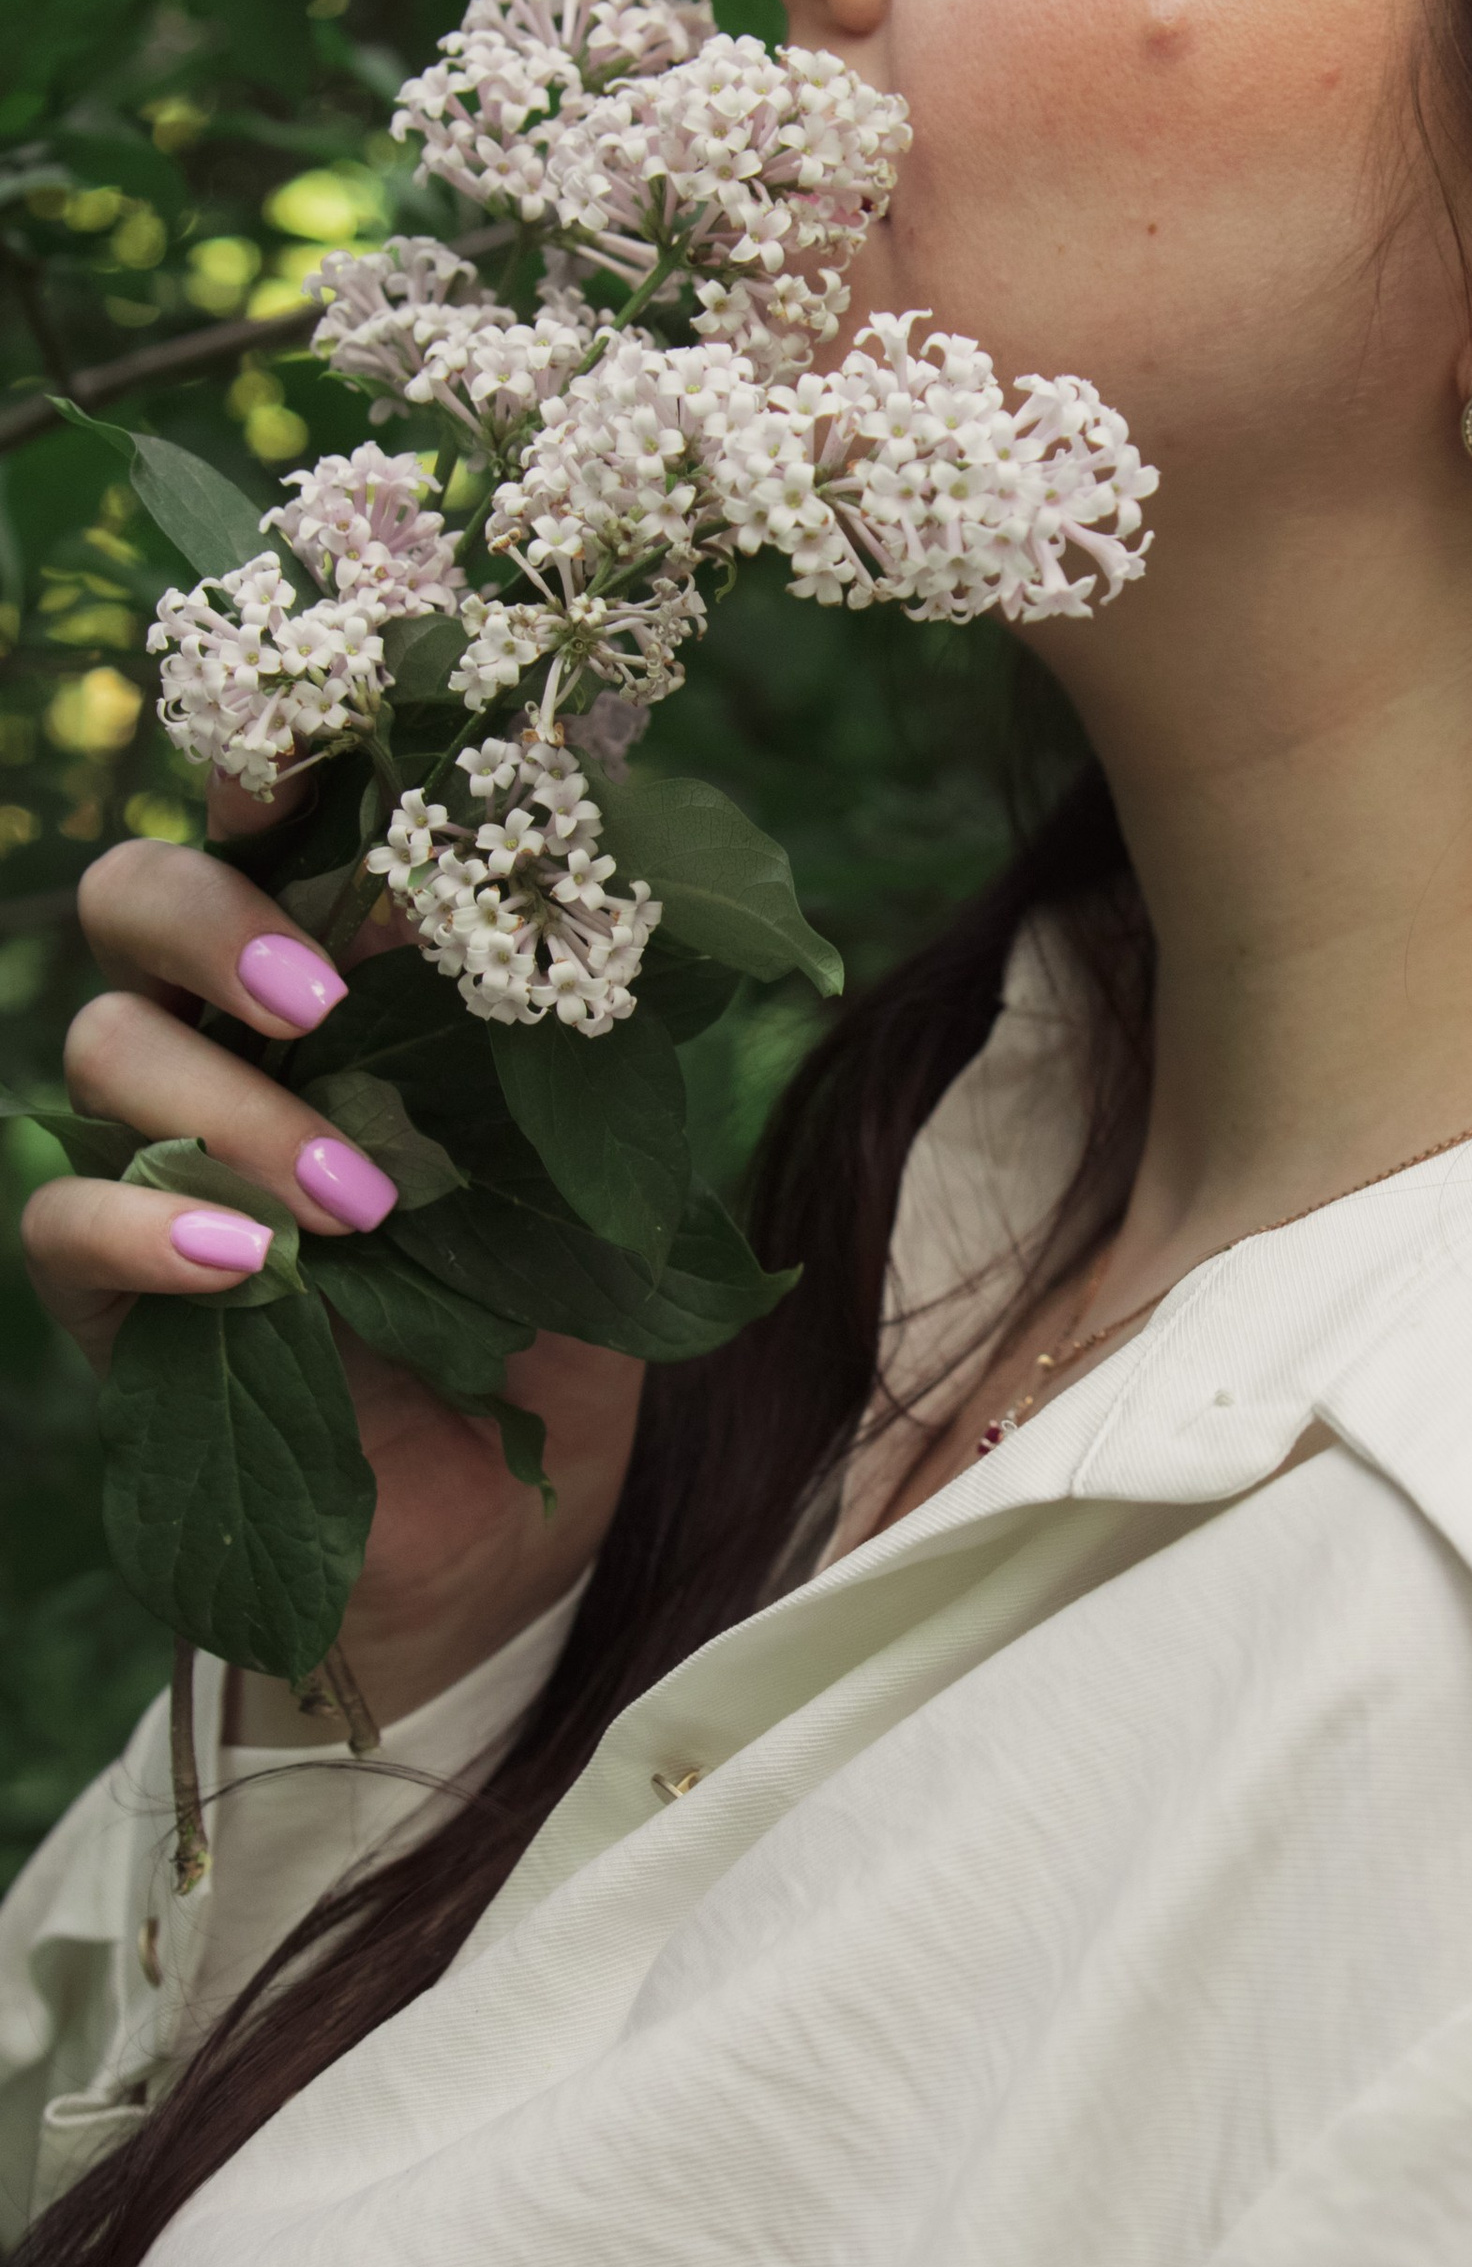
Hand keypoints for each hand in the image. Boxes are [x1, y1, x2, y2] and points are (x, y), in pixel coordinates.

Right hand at [22, 778, 640, 1734]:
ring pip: (100, 1050)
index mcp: (354, 973)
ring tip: (360, 1206)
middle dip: (213, 919)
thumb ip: (581, 1030)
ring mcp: (161, 1160)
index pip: (272, 820)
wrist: (527, 1528)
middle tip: (326, 1001)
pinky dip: (148, 1231)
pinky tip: (252, 1263)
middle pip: (132, 898)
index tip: (306, 737)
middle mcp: (234, 1041)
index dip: (268, 753)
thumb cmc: (569, 1316)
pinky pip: (63, 1221)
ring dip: (229, 1108)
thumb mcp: (608, 1160)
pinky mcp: (121, 1297)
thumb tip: (613, 882)